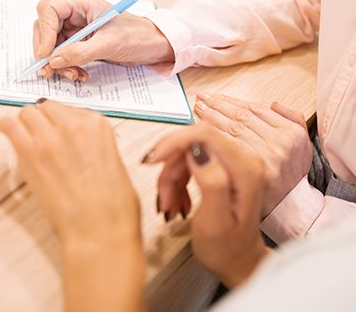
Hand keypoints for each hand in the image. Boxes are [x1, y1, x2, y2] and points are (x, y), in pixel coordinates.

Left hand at [0, 100, 144, 311]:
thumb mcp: (113, 161)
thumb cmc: (113, 205)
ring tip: (23, 136)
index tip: (57, 131)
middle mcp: (72, 124)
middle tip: (40, 136)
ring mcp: (49, 136)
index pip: (69, 109)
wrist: (100, 230)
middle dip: (42, 120)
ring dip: (25, 123)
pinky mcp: (29, 152)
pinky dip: (6, 127)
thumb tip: (76, 143)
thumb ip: (92, 143)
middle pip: (46, 107)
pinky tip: (6, 132)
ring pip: (27, 113)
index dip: (60, 121)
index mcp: (97, 124)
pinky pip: (9, 125)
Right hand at [33, 0, 173, 81]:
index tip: (46, 54)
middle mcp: (75, 14)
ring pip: (52, 46)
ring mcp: (76, 29)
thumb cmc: (137, 37)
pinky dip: (67, 67)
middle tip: (52, 70)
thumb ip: (79, 52)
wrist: (153, 47)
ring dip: (58, 64)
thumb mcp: (108, 45)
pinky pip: (62, 55)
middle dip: (48, 52)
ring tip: (73, 75)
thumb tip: (53, 60)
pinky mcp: (79, 43)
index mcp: (82, 3)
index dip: (43, 32)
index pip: (48, 10)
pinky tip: (79, 74)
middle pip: (45, 29)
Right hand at [147, 124, 271, 287]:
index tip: (151, 160)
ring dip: (171, 178)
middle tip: (163, 197)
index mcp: (245, 168)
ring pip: (186, 152)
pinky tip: (177, 200)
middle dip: (170, 168)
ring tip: (170, 205)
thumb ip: (211, 182)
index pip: (203, 135)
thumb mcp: (215, 221)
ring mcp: (233, 160)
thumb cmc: (227, 248)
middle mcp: (243, 158)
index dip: (173, 143)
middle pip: (192, 143)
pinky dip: (177, 180)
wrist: (238, 262)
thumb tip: (198, 150)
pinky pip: (189, 160)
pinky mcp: (223, 165)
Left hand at [193, 93, 312, 215]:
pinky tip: (199, 131)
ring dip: (210, 117)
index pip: (255, 110)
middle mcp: (279, 144)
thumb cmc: (288, 177)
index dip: (231, 101)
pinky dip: (209, 137)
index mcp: (291, 133)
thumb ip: (292, 120)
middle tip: (201, 99)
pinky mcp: (247, 171)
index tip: (215, 97)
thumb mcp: (302, 146)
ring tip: (198, 109)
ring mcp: (263, 158)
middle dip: (217, 106)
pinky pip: (223, 147)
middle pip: (240, 117)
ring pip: (230, 129)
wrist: (284, 213)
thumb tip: (274, 104)